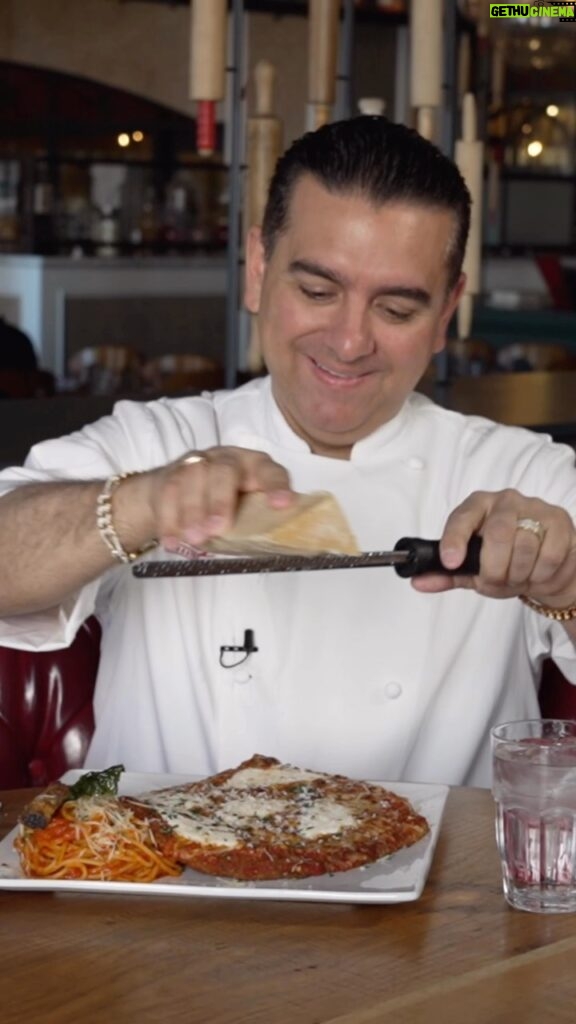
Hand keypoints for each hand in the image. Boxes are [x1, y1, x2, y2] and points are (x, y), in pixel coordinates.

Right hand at [139, 446, 294, 552]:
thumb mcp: (246, 514)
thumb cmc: (226, 508)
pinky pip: (167, 492)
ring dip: (192, 511)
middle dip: (220, 501)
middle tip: (217, 529)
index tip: (281, 504)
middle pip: (224, 470)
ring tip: (194, 539)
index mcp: (255, 467)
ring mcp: (197, 464)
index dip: (276, 485)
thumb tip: (277, 544)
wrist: (181, 497)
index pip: (270, 471)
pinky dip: (169, 520)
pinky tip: (173, 542)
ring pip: (192, 477)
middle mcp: (227, 459)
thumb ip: (258, 524)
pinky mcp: (170, 474)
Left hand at [411, 489, 575, 607]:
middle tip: (496, 582)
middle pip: (497, 535)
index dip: (454, 540)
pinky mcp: (559, 521)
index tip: (451, 562)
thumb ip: (447, 575)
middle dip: (494, 570)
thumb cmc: (507, 563)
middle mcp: (505, 500)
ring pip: (524, 547)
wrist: (548, 566)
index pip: (462, 517)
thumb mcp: (473, 570)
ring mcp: (535, 508)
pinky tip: (537, 574)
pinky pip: (548, 555)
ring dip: (519, 575)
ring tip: (518, 578)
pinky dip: (540, 574)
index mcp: (477, 506)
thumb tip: (418, 581)